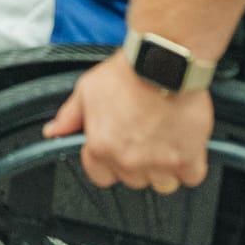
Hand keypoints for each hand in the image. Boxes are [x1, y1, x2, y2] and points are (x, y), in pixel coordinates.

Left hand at [42, 55, 212, 192]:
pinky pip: (191, 178)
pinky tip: (185, 145)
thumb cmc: (128, 72)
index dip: (108, 160)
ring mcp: (160, 163)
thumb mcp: (88, 89)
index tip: (117, 147)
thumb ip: (69, 116)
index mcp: (101, 147)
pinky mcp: (188, 159)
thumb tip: (53, 132)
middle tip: (143, 136)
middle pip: (133, 180)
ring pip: (162, 183)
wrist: (164, 61)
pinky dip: (190, 165)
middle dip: (137, 162)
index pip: (100, 176)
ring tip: (164, 140)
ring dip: (164, 167)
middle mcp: (129, 161)